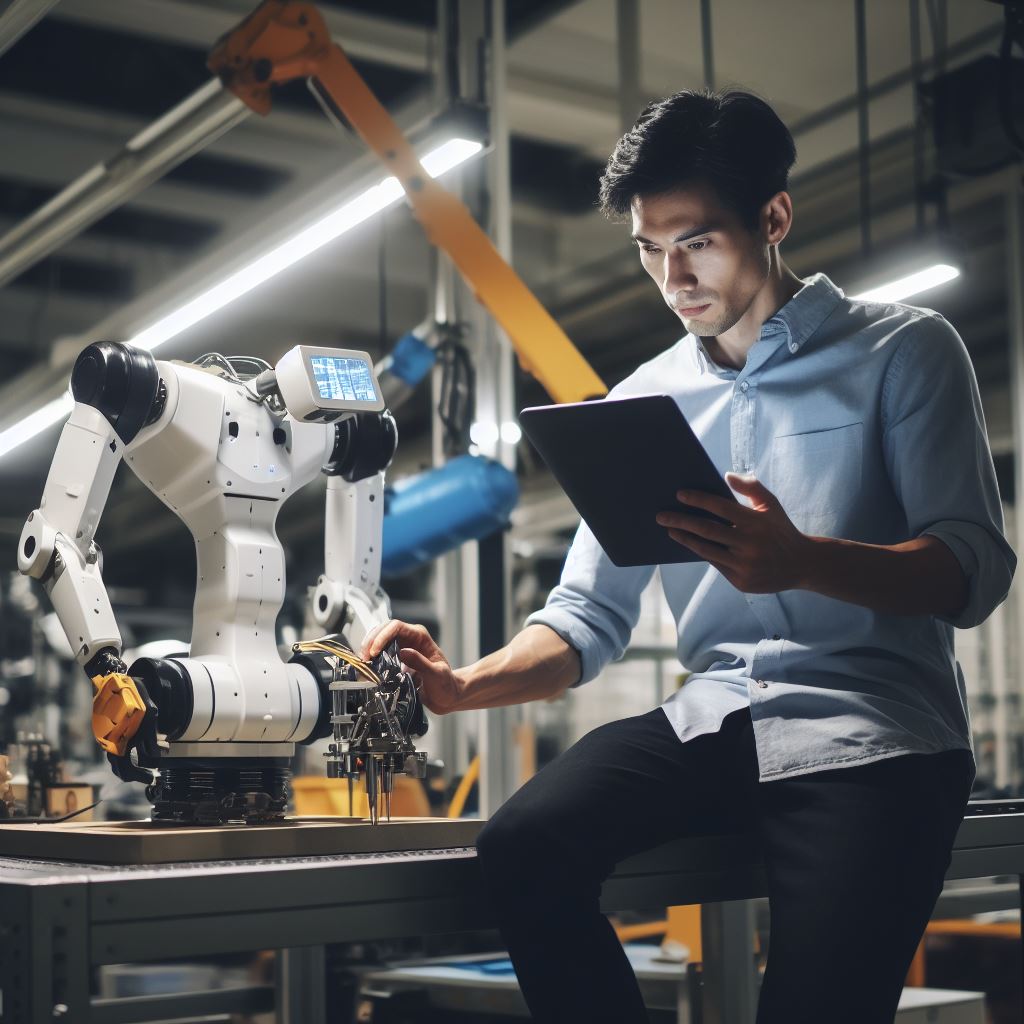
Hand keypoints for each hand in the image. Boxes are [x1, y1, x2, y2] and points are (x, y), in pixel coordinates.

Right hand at [361, 619, 463, 713]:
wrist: (446, 697)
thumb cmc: (445, 685)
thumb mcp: (436, 675)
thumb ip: (421, 663)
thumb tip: (403, 652)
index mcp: (420, 637)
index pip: (396, 627)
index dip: (382, 636)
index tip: (374, 651)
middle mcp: (410, 638)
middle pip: (384, 629)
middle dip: (372, 640)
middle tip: (364, 657)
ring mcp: (402, 647)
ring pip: (380, 638)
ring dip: (369, 647)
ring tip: (363, 662)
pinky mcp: (396, 658)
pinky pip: (380, 652)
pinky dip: (372, 657)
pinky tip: (368, 666)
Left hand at [655, 472, 811, 593]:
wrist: (802, 564)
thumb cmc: (781, 529)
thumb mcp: (772, 505)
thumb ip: (751, 487)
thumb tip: (726, 475)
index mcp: (756, 522)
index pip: (720, 507)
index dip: (698, 499)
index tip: (679, 494)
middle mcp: (749, 543)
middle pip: (707, 529)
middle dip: (680, 520)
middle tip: (661, 515)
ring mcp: (744, 564)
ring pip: (706, 549)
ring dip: (684, 538)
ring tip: (670, 529)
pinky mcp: (741, 581)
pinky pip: (714, 564)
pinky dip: (699, 552)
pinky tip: (687, 543)